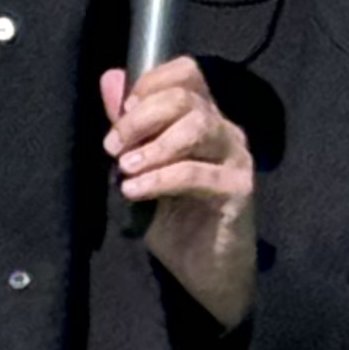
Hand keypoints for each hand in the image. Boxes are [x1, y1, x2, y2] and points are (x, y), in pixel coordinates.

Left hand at [100, 60, 257, 329]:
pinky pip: (194, 173)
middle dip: (141, 116)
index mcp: (204, 119)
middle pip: (186, 97)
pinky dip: (158, 179)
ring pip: (196, 126)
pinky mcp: (238, 190)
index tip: (120, 112)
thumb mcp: (142, 171)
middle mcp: (225, 131)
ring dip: (152, 146)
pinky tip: (135, 191)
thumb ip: (130, 129)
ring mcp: (236, 159)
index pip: (186, 73)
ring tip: (125, 168)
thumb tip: (110, 80)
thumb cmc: (176, 223)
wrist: (205, 275)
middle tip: (113, 145)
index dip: (151, 82)